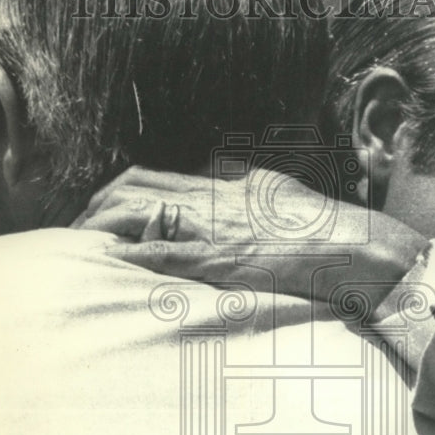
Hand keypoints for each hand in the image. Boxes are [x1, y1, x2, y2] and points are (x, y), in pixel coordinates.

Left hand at [74, 166, 427, 305]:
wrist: (355, 247)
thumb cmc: (322, 224)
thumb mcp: (276, 188)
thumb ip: (241, 180)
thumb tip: (218, 172)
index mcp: (222, 183)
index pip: (149, 177)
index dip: (113, 194)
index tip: (98, 212)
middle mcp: (212, 198)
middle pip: (133, 189)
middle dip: (97, 209)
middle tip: (79, 232)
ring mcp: (216, 227)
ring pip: (141, 214)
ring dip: (106, 230)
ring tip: (84, 248)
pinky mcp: (226, 258)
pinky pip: (168, 253)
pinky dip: (135, 256)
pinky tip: (113, 262)